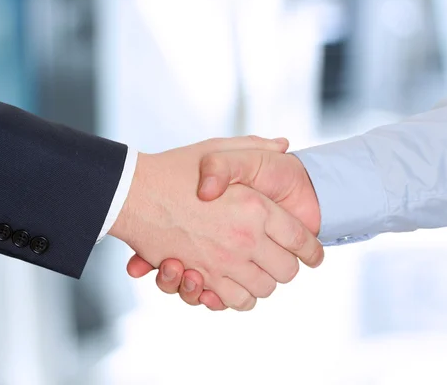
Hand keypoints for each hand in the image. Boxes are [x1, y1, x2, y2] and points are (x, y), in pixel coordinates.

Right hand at [111, 137, 320, 310]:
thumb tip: (285, 145)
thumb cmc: (175, 168)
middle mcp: (244, 239)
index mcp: (256, 207)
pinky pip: (234, 301)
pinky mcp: (201, 278)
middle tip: (280, 259)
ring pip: (263, 290)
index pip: (301, 239)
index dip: (313, 250)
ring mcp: (223, 262)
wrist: (132, 192)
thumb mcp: (219, 148)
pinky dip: (238, 297)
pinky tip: (234, 283)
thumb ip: (255, 147)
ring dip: (262, 283)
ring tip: (255, 271)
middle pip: (287, 271)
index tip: (314, 256)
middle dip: (287, 267)